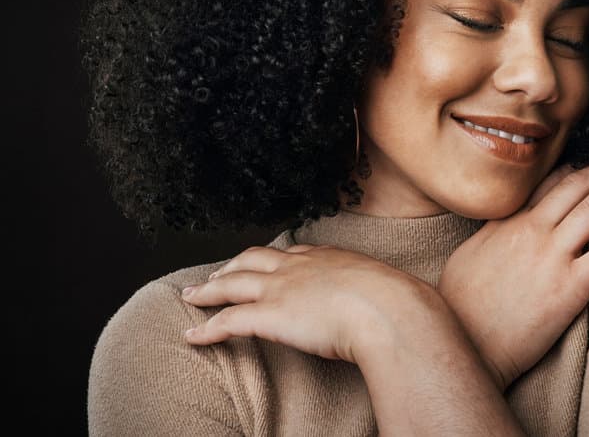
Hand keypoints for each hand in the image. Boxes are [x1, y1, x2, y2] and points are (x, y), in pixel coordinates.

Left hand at [181, 243, 434, 364]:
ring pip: (232, 284)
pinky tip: (193, 335)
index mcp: (327, 257)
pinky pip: (228, 321)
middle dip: (230, 267)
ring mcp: (280, 288)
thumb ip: (379, 292)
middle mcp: (298, 266)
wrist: (388, 310)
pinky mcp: (269, 315)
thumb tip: (396, 306)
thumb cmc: (397, 303)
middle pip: (252, 260)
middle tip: (215, 275)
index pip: (289, 252)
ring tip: (192, 296)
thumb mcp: (388, 288)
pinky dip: (206, 328)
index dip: (270, 259)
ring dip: (208, 290)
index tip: (261, 263)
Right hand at [436, 159, 588, 389]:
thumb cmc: (459, 308)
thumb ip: (491, 234)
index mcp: (509, 222)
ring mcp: (552, 255)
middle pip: (581, 185)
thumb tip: (502, 223)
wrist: (463, 344)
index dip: (581, 168)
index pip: (550, 183)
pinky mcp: (569, 286)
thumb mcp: (467, 257)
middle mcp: (532, 230)